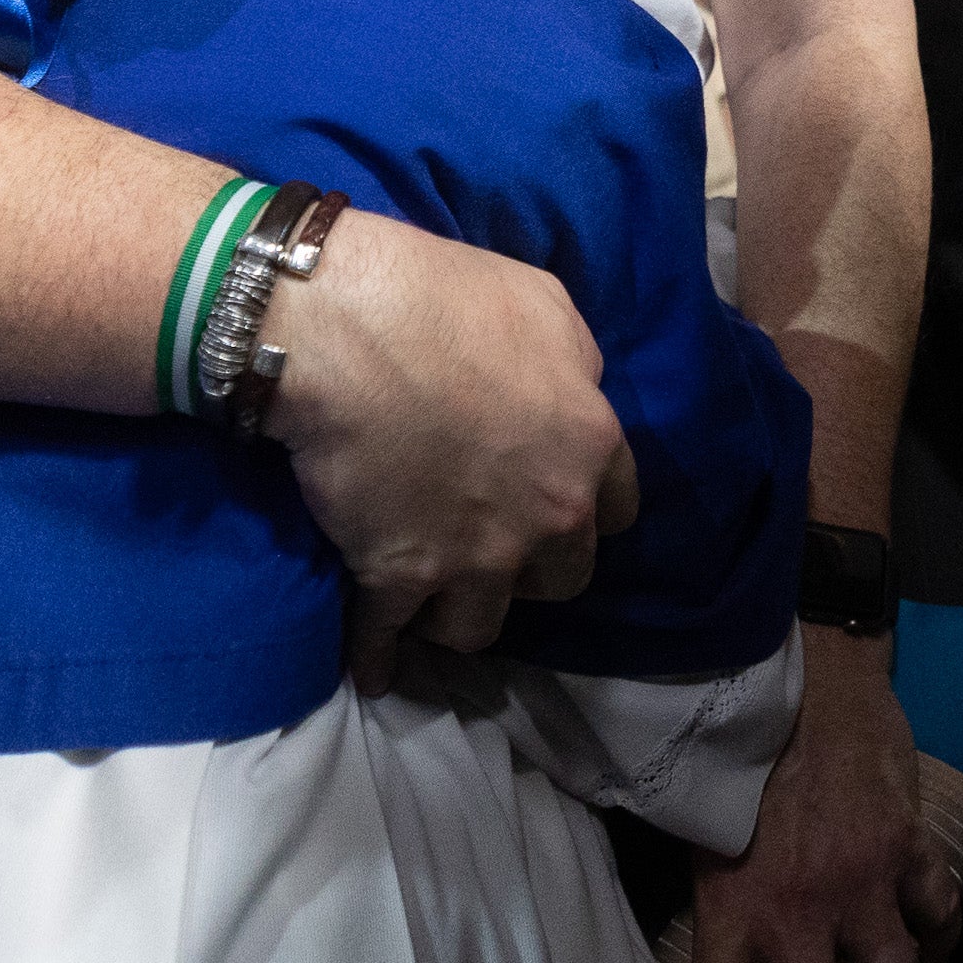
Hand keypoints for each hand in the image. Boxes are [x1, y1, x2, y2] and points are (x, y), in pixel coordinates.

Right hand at [267, 212, 631, 695]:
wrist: (344, 327)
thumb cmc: (445, 296)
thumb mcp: (545, 305)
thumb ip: (574, 363)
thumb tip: (577, 392)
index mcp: (589, 443)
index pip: (618, 511)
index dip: (583, 508)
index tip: (552, 504)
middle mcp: (548, 514)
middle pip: (560, 579)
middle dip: (530, 568)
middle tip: (491, 545)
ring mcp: (476, 556)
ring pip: (481, 623)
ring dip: (458, 613)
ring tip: (431, 601)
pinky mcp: (400, 579)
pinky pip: (389, 640)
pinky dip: (379, 655)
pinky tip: (373, 666)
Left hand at [686, 628, 947, 962]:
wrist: (800, 668)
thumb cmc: (735, 748)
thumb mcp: (699, 827)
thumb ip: (720, 899)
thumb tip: (719, 956)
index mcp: (734, 912)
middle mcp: (800, 914)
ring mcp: (862, 886)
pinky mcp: (908, 850)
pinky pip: (938, 918)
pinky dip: (942, 947)